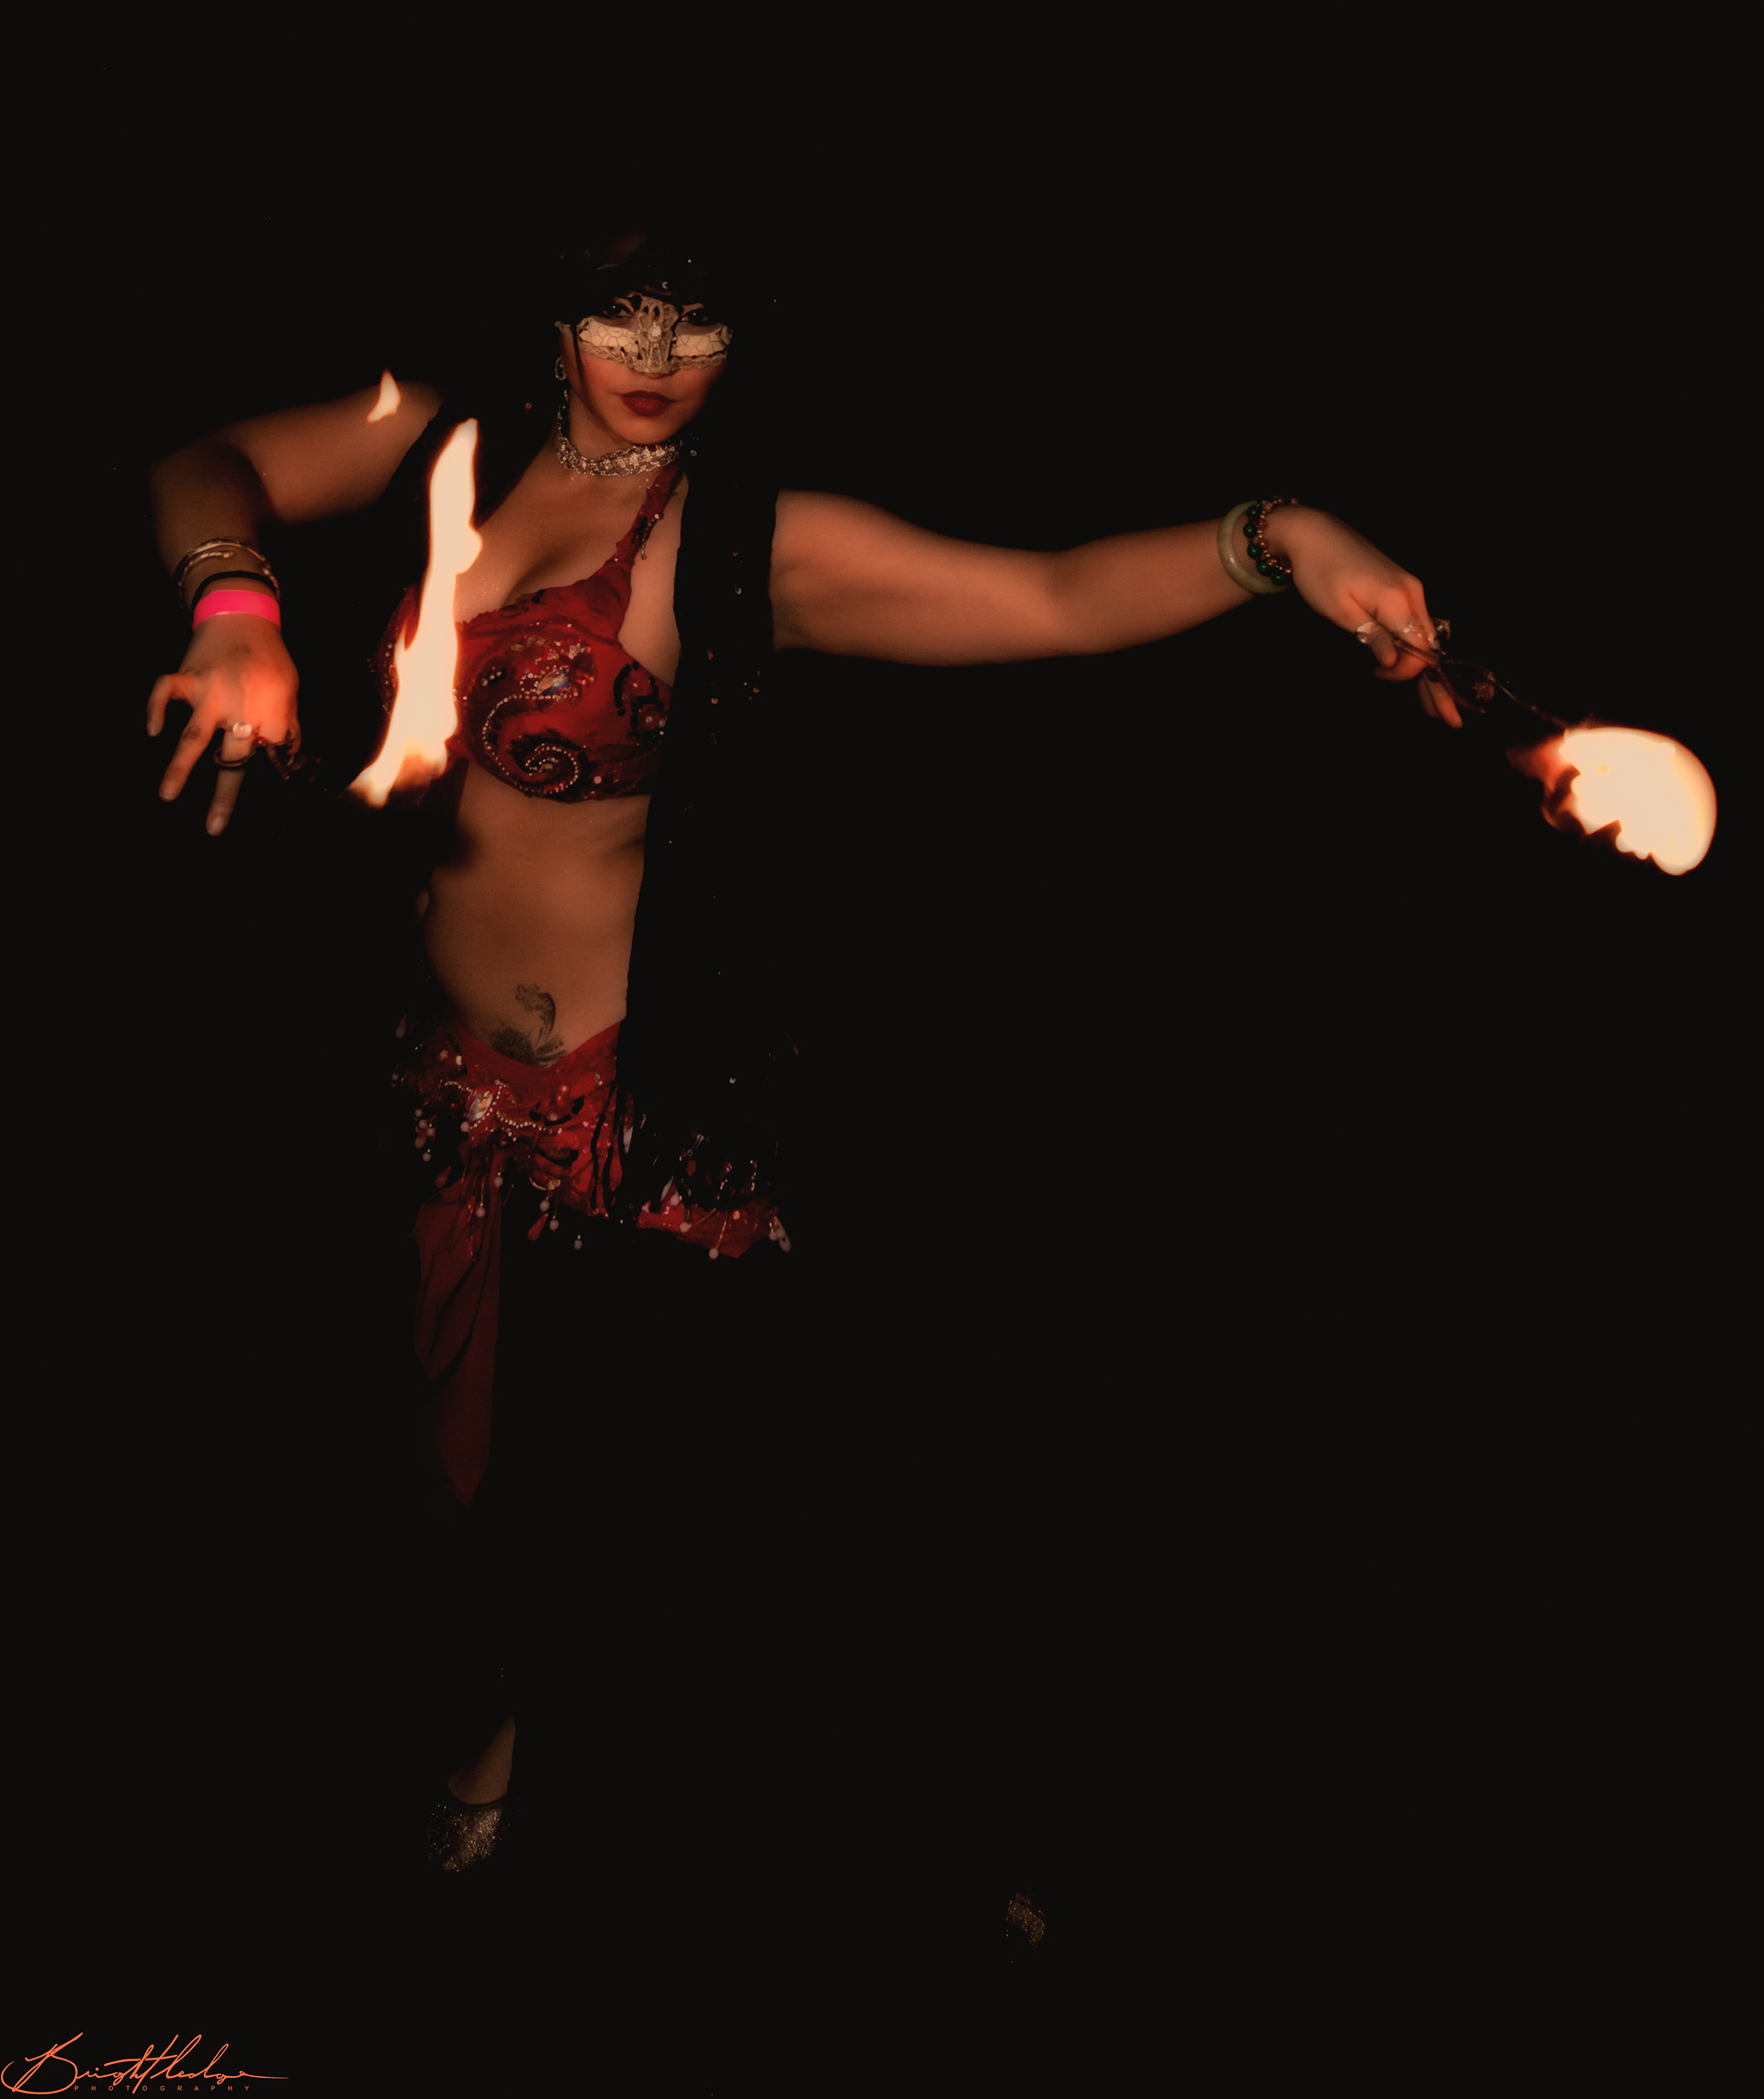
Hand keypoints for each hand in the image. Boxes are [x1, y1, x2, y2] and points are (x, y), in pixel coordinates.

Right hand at [147, 615, 302, 832]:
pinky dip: (155, 709)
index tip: (258, 802)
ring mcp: (211, 694)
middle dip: (224, 796)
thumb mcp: (291, 690)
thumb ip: (288, 724)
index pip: (267, 759)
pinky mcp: (188, 677)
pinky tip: (152, 729)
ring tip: (166, 795)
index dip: (262, 779)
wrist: (244, 615)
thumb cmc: (272, 656)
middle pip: (231, 760)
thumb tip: (287, 755)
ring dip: (179, 768)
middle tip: (214, 827)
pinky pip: (166, 694)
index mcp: (272, 715)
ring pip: (193, 738)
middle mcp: (241, 709)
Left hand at [1277, 507, 1460, 726]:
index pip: (1418, 650)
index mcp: (1399, 600)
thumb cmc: (1320, 573)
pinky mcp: (1403, 589)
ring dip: (1430, 673)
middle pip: (1432, 648)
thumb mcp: (1340, 611)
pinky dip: (1419, 651)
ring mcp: (1411, 590)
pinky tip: (1421, 671)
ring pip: (1427, 639)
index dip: (1405, 672)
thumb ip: (1372, 637)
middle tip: (1451, 720)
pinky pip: (1416, 627)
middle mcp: (1413, 594)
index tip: (1377, 674)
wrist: (1315, 533)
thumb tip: (1396, 661)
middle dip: (1438, 686)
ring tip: (1438, 706)